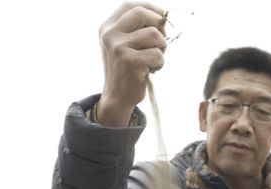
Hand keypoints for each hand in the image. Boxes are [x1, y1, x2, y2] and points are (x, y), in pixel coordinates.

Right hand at [97, 2, 166, 126]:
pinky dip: (160, 63)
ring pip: (154, 35)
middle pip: (142, 13)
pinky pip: (158, 54)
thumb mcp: (123, 44)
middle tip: (161, 40)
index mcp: (107, 27)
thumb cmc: (127, 69)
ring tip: (153, 59)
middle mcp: (110, 34)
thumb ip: (136, 28)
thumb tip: (163, 16)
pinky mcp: (130, 61)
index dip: (150, 7)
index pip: (130, 5)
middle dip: (159, 25)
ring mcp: (118, 47)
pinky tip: (151, 70)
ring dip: (161, 48)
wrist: (117, 97)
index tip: (162, 15)